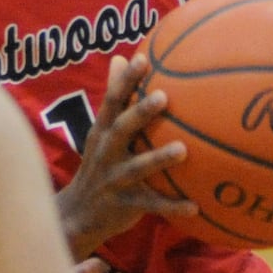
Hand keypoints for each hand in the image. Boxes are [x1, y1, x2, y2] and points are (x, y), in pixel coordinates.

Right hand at [58, 53, 198, 259]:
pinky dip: (172, 206)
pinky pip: (151, 205)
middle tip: (164, 96)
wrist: (77, 215)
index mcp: (102, 131)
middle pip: (122, 129)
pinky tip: (195, 206)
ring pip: (137, 167)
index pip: (113, 101)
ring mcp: (114, 179)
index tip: (143, 59)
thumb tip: (120, 58)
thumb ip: (113, 98)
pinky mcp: (124, 204)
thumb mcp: (100, 131)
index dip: (126, 80)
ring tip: (183, 150)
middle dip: (140, 112)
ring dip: (159, 159)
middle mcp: (106, 152)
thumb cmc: (100, 163)